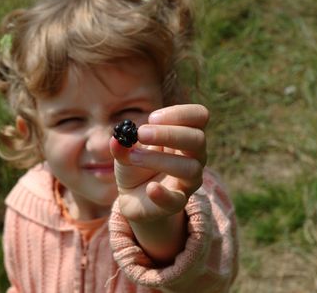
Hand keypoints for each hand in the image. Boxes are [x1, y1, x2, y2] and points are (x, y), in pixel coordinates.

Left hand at [110, 104, 207, 222]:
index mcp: (185, 136)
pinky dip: (164, 194)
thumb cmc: (137, 166)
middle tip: (141, 133)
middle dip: (169, 134)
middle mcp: (194, 157)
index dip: (180, 113)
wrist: (134, 198)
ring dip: (160, 160)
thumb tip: (116, 139)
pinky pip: (177, 200)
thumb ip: (122, 144)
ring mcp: (188, 181)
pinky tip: (151, 188)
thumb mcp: (126, 151)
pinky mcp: (177, 203)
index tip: (152, 118)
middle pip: (198, 139)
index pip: (199, 116)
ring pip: (190, 168)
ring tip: (133, 157)